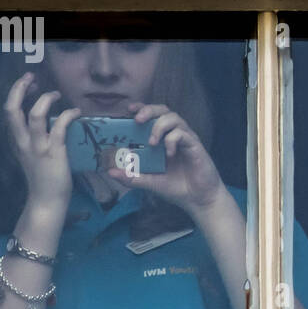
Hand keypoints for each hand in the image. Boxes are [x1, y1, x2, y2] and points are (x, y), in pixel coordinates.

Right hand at [3, 73, 80, 215]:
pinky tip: (76, 113)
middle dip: (19, 88)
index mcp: (17, 142)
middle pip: (11, 109)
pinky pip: (60, 126)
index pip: (9, 113)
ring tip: (57, 94)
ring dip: (47, 99)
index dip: (15, 94)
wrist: (46, 202)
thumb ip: (36, 140)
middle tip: (31, 77)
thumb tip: (51, 123)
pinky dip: (68, 115)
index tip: (27, 84)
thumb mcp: (33, 157)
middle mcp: (23, 143)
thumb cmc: (44, 180)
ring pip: (35, 114)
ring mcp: (38, 147)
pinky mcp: (54, 153)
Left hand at [107, 103, 224, 216]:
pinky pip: (183, 134)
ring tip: (152, 142)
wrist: (197, 199)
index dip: (141, 108)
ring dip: (159, 126)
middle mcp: (174, 135)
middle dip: (149, 110)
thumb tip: (110, 172)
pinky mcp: (195, 146)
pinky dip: (172, 140)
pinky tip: (168, 154)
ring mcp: (185, 139)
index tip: (128, 109)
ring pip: (174, 118)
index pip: (152, 116)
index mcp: (162, 139)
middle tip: (137, 120)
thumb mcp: (149, 182)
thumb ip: (131, 176)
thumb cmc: (176, 187)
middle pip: (163, 110)